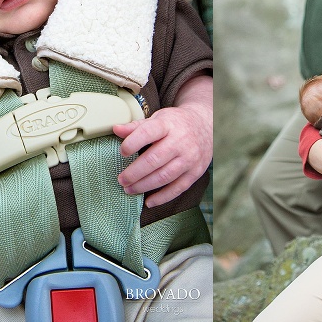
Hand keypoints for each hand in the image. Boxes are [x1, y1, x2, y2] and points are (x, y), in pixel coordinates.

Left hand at [113, 75, 211, 207]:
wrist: (205, 125)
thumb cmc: (175, 123)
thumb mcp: (158, 119)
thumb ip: (137, 126)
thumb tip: (115, 129)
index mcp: (168, 124)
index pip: (148, 132)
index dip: (132, 143)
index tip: (122, 152)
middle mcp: (180, 141)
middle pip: (155, 159)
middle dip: (135, 172)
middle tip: (121, 180)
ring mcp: (190, 157)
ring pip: (165, 176)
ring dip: (144, 186)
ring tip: (129, 189)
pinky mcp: (196, 171)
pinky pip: (178, 188)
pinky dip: (162, 197)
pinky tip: (149, 202)